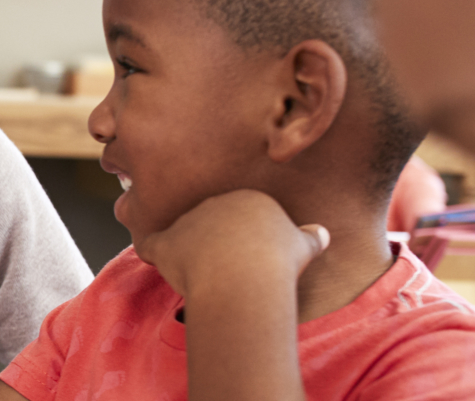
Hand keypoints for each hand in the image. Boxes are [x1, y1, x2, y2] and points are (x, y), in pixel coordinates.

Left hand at [135, 189, 330, 299]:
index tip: (248, 256)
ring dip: (184, 249)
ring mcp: (188, 220)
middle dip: (213, 240)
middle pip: (209, 221)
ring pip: (181, 233)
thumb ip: (310, 238)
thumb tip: (322, 234)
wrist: (245, 276)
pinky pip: (152, 244)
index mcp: (246, 199)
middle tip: (225, 268)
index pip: (239, 215)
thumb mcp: (303, 247)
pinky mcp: (167, 242)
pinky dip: (153, 252)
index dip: (241, 236)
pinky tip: (156, 260)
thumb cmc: (277, 262)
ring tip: (198, 273)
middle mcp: (213, 202)